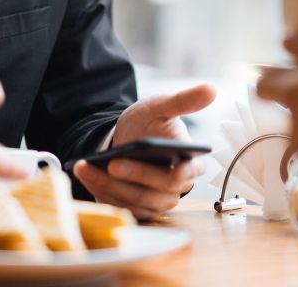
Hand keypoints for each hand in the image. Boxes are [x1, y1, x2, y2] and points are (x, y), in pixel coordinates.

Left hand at [72, 83, 216, 219]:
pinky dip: (101, 190)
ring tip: (86, 167)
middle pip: (160, 188)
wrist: (125, 137)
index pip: (194, 170)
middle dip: (135, 175)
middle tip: (113, 163)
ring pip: (136, 200)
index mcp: (190, 160)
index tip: (177, 172)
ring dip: (109, 185)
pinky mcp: (136, 209)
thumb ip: (184, 100)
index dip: (186, 173)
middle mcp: (176, 186)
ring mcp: (156, 200)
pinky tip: (85, 175)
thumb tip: (212, 88)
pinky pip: (120, 205)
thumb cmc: (149, 122)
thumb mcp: (161, 106)